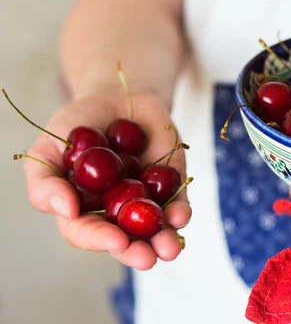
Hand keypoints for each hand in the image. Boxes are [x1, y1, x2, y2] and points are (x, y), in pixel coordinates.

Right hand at [23, 87, 190, 269]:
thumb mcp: (49, 147)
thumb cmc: (78, 125)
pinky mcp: (172, 186)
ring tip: (169, 249)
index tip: (115, 240)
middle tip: (147, 258)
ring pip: (156, 230)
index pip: (87, 233)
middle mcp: (115, 213)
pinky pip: (178, 204)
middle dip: (137, 252)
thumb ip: (45, 181)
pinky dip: (181, 212)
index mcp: (82, 210)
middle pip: (126, 241)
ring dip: (164, 241)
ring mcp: (145, 201)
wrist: (119, 98)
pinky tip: (181, 215)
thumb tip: (66, 210)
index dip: (99, 239)